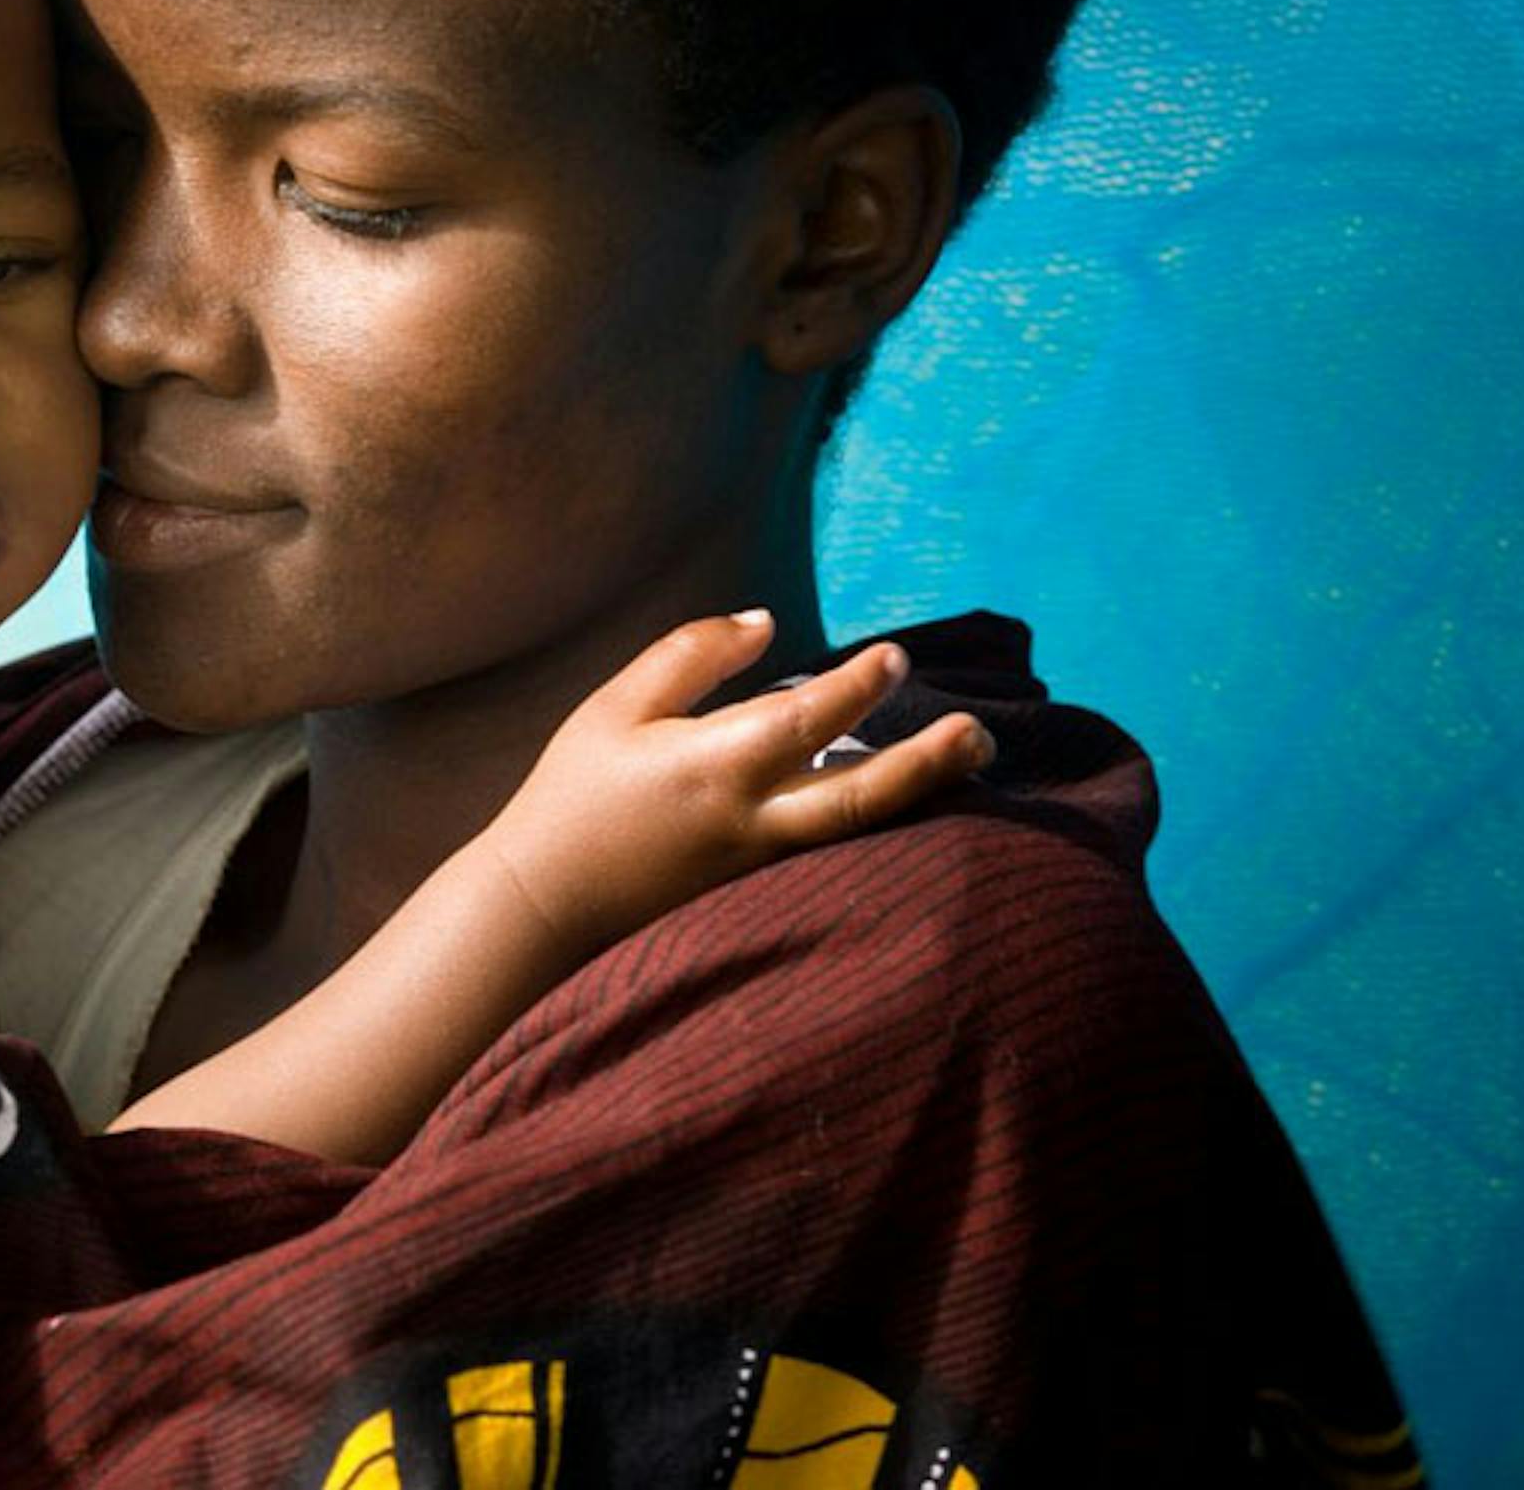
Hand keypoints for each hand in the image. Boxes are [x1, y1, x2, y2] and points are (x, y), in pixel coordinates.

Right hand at [480, 612, 992, 953]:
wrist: (545, 901)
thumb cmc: (573, 793)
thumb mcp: (615, 708)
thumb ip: (691, 656)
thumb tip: (766, 622)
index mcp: (708, 767)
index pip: (804, 720)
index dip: (856, 686)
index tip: (893, 656)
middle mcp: (747, 820)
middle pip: (858, 795)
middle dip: (924, 763)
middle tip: (977, 731)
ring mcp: (758, 861)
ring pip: (858, 828)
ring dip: (920, 791)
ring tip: (972, 755)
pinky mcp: (756, 883)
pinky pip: (834, 844)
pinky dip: (880, 813)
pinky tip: (911, 788)